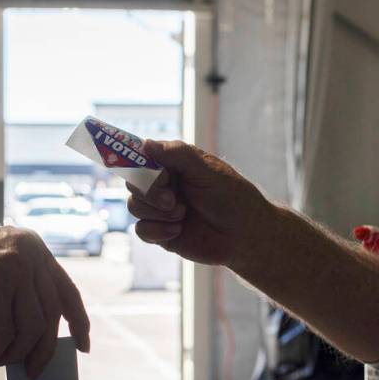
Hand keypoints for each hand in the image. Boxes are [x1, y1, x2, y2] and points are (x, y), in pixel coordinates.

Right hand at [0, 222, 89, 378]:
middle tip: (33, 370)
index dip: (79, 322)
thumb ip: (19, 301)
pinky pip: (5, 331)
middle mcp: (30, 256)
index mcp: (36, 250)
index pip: (68, 291)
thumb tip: (34, 346)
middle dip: (45, 349)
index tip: (83, 346)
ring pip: (32, 327)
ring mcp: (14, 269)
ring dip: (15, 353)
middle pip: (53, 314)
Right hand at [125, 140, 275, 268]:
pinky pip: (141, 230)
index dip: (138, 164)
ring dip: (157, 213)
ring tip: (182, 215)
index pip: (142, 158)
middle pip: (134, 184)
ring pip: (135, 207)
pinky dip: (157, 230)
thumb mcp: (206, 169)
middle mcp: (164, 185)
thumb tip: (146, 144)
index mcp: (173, 164)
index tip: (146, 171)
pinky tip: (178, 230)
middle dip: (151, 193)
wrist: (244, 235)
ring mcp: (161, 210)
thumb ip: (177, 154)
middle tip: (172, 200)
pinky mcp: (162, 233)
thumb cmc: (231, 197)